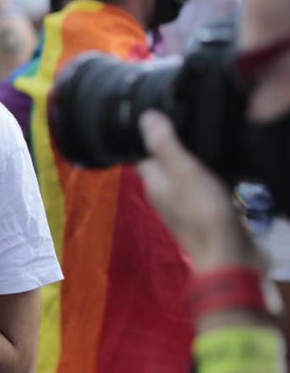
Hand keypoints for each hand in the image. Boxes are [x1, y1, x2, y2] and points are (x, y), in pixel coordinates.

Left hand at [137, 110, 260, 271]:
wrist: (230, 254)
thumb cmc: (203, 212)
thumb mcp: (183, 170)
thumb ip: (165, 145)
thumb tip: (145, 118)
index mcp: (153, 183)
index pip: (142, 155)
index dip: (148, 137)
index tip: (160, 119)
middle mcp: (165, 195)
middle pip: (164, 165)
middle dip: (173, 148)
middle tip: (188, 128)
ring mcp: (185, 205)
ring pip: (184, 177)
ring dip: (193, 163)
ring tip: (206, 144)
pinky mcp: (206, 213)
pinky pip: (204, 189)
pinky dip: (210, 178)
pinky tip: (222, 169)